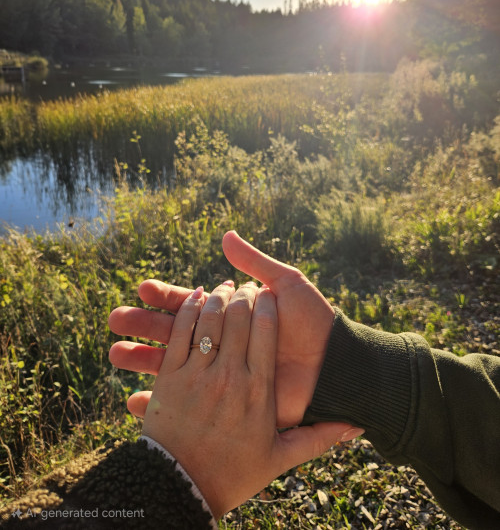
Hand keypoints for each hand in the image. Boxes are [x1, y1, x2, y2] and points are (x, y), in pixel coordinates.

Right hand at [109, 231, 355, 430]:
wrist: (334, 367)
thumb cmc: (312, 323)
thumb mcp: (285, 287)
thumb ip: (254, 262)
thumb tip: (225, 236)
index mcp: (232, 317)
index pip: (191, 305)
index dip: (166, 296)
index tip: (142, 287)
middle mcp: (222, 344)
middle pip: (173, 333)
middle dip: (143, 325)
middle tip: (115, 320)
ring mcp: (222, 373)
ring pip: (172, 365)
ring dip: (142, 359)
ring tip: (114, 353)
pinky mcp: (227, 400)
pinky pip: (187, 399)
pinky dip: (159, 398)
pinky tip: (134, 396)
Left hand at [139, 281, 349, 517]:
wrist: (181, 488)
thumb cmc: (233, 474)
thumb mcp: (280, 458)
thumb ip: (318, 438)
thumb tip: (355, 427)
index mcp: (259, 389)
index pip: (266, 330)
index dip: (267, 304)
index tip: (268, 294)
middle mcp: (230, 376)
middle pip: (239, 317)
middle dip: (244, 294)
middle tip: (245, 287)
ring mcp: (198, 375)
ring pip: (210, 319)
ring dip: (218, 296)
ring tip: (223, 287)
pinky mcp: (171, 377)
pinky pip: (181, 332)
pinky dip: (189, 309)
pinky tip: (196, 297)